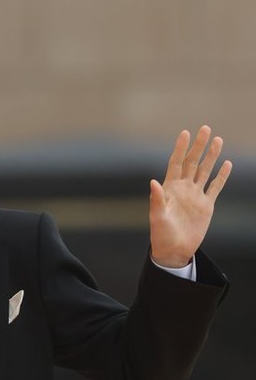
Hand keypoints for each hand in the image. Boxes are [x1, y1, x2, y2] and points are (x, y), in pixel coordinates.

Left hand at [150, 125, 231, 267]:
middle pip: (192, 162)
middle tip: (205, 128)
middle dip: (199, 146)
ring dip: (211, 156)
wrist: (174, 250)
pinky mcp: (206, 205)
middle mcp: (184, 188)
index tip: (185, 133)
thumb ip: (157, 199)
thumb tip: (153, 182)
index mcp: (170, 188)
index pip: (176, 163)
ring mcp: (195, 195)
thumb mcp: (157, 217)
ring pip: (205, 171)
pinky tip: (227, 164)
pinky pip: (215, 187)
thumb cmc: (161, 235)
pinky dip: (222, 176)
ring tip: (218, 140)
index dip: (180, 148)